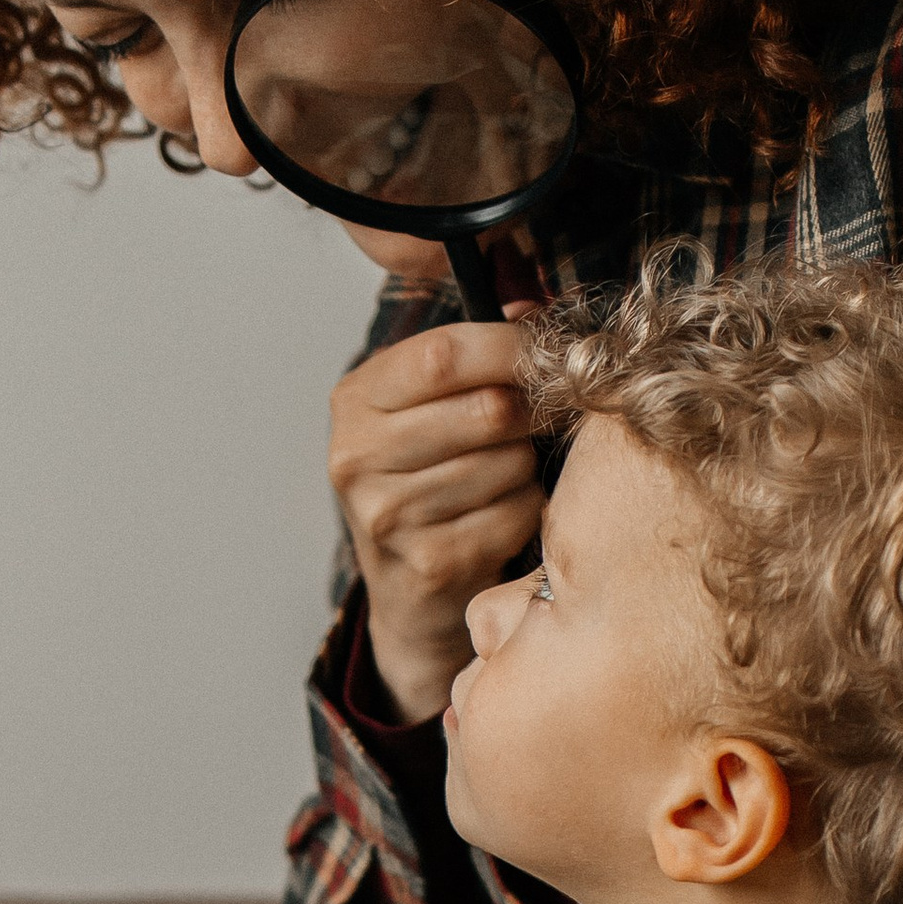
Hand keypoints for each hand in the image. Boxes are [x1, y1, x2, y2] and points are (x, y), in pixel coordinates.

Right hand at [329, 315, 541, 723]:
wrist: (408, 589)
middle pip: (487, 411)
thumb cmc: (427, 480)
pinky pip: (514, 514)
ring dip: (527, 466)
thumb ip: (471, 356)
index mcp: (356, 400)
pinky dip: (526, 511)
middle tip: (538, 419)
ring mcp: (386, 515)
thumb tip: (533, 314)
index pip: (444, 355)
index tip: (546, 352)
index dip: (510, 348)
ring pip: (508, 464)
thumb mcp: (427, 408)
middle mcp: (357, 456)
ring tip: (506, 475)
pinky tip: (502, 516)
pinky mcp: (426, 562)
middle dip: (530, 411)